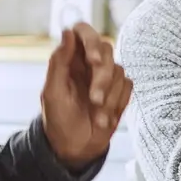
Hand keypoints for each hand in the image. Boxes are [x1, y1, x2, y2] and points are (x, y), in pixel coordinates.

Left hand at [40, 22, 131, 168]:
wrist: (75, 149)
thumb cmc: (58, 120)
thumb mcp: (53, 92)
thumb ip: (59, 61)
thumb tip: (68, 32)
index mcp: (69, 59)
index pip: (83, 31)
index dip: (91, 39)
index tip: (94, 60)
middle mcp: (89, 63)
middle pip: (106, 49)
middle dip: (103, 77)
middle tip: (94, 99)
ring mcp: (106, 77)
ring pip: (119, 69)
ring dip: (109, 96)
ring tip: (97, 116)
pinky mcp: (119, 91)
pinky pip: (128, 85)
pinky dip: (118, 103)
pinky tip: (105, 118)